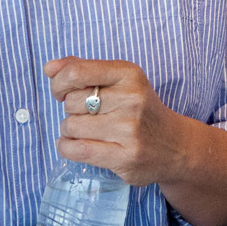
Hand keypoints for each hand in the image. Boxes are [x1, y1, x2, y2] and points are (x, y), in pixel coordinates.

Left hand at [44, 56, 191, 186]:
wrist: (176, 146)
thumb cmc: (140, 110)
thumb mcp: (120, 81)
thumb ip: (84, 69)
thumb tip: (49, 68)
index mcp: (129, 74)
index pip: (76, 72)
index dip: (59, 83)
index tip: (62, 92)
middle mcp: (131, 99)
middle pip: (71, 102)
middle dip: (70, 110)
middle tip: (86, 116)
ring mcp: (129, 129)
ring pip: (71, 127)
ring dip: (70, 131)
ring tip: (86, 132)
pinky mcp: (125, 157)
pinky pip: (77, 150)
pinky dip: (67, 148)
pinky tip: (74, 146)